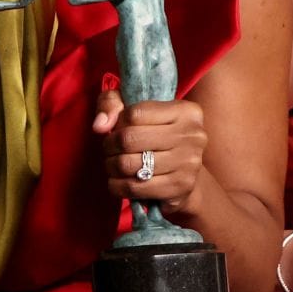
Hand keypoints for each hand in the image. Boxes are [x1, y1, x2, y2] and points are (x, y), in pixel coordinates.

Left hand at [95, 85, 207, 214]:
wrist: (184, 173)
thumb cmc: (155, 135)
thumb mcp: (133, 109)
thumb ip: (111, 104)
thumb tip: (99, 125)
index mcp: (186, 111)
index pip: (134, 113)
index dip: (117, 122)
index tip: (118, 129)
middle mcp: (193, 136)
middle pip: (129, 139)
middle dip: (109, 146)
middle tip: (109, 150)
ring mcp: (189, 163)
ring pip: (128, 164)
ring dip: (111, 166)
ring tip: (113, 164)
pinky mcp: (180, 187)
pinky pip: (134, 187)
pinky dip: (117, 185)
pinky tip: (118, 181)